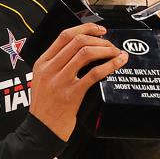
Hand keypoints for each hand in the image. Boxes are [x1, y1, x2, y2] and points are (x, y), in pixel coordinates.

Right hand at [29, 23, 127, 139]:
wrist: (42, 130)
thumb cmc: (46, 106)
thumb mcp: (43, 80)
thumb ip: (56, 64)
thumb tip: (80, 50)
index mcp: (42, 62)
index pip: (64, 35)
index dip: (86, 28)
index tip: (100, 30)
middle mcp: (50, 69)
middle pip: (78, 41)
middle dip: (99, 40)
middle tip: (111, 45)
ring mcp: (60, 81)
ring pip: (86, 53)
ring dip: (106, 50)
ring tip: (115, 53)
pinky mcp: (72, 94)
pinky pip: (94, 73)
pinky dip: (110, 65)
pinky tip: (118, 63)